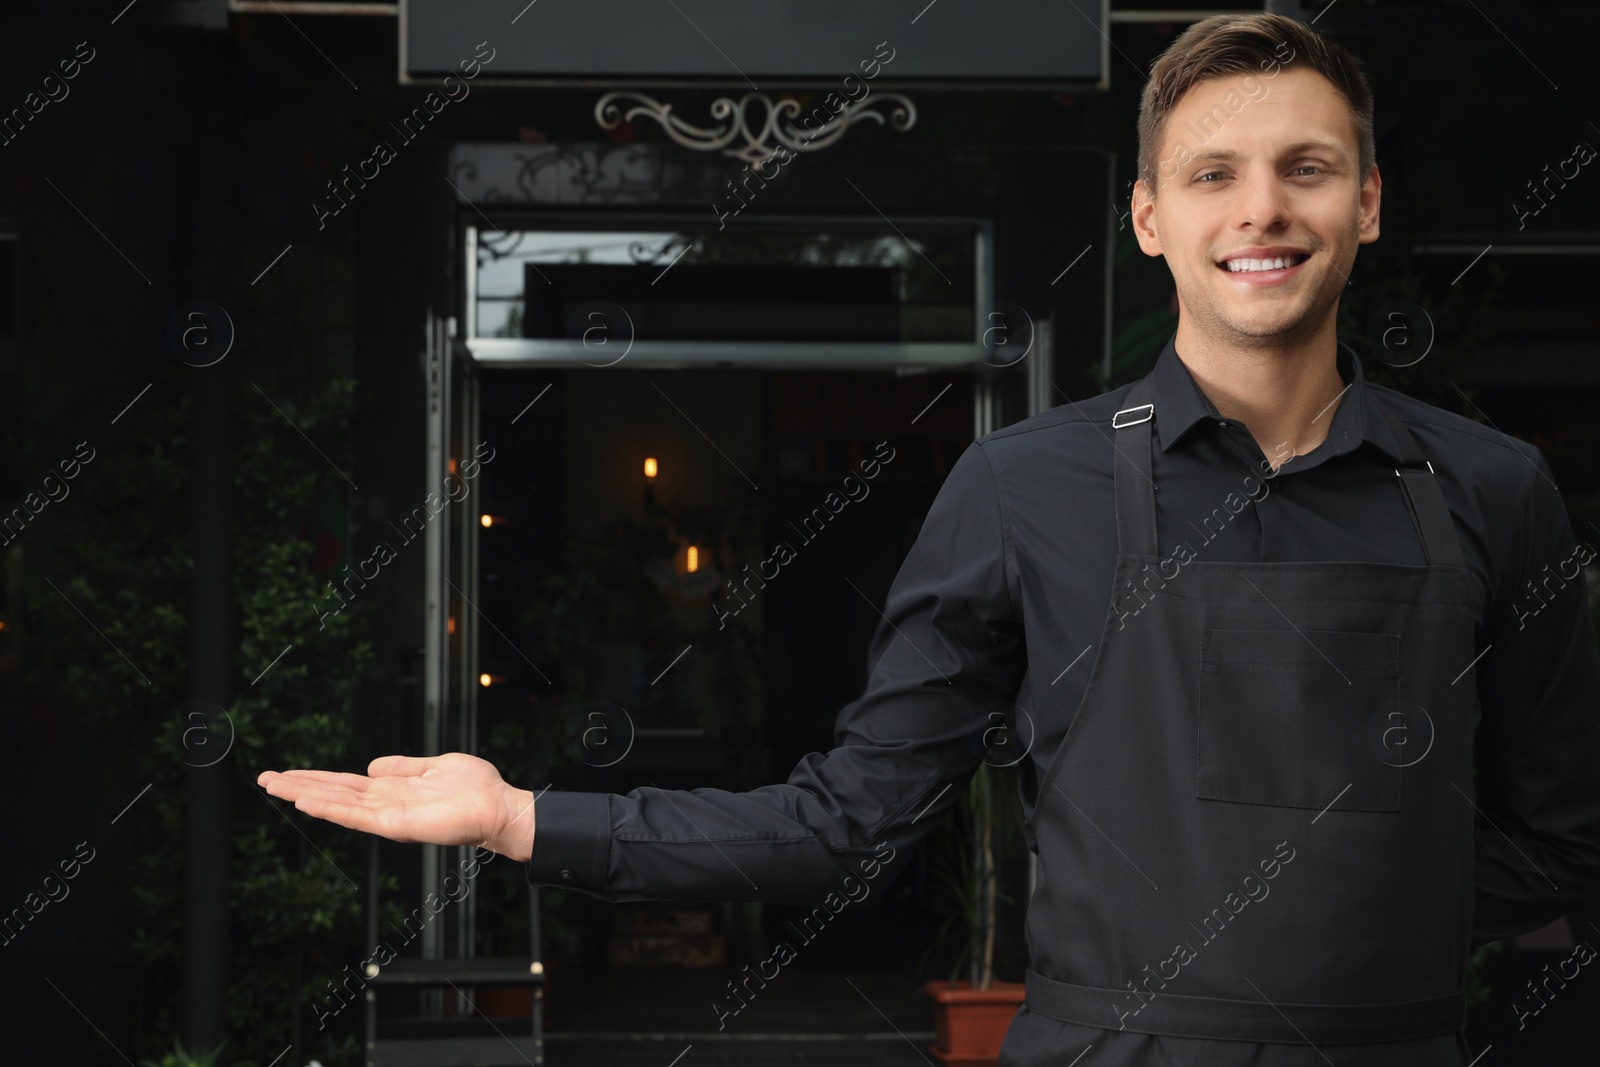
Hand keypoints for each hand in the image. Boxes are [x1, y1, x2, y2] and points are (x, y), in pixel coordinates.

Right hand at [256, 753, 535, 861]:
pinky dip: (331, 808)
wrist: (499, 807)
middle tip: (262, 779)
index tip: (285, 773)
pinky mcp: (397, 825)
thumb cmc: (475, 789)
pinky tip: (308, 801)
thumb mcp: (432, 767)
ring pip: (337, 803)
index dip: (314, 778)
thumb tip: (372, 764)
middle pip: (332, 794)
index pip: (344, 784)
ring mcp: (387, 816)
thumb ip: (402, 768)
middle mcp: (384, 805)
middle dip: (297, 786)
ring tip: (273, 786)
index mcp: (390, 791)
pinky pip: (357, 815)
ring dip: (304, 794)